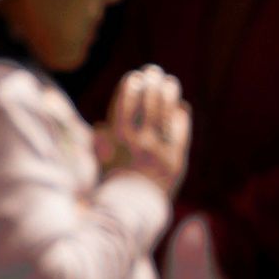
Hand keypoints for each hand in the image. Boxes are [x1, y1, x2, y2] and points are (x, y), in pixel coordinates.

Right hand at [100, 64, 188, 189]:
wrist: (134, 208)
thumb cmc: (113, 177)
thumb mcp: (100, 156)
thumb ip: (98, 138)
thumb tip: (98, 122)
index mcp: (118, 139)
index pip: (125, 104)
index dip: (132, 86)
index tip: (135, 76)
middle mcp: (140, 143)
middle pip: (149, 104)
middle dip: (152, 83)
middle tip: (153, 71)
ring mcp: (160, 151)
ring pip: (166, 114)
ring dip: (169, 93)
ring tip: (169, 81)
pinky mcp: (176, 159)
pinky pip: (180, 131)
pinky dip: (180, 116)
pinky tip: (179, 107)